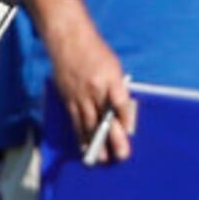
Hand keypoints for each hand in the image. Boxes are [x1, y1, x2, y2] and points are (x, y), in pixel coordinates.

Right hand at [43, 10, 134, 161]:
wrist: (69, 40)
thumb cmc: (96, 52)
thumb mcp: (114, 66)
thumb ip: (118, 88)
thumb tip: (123, 111)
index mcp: (110, 78)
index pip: (120, 102)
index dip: (125, 118)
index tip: (129, 131)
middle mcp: (95, 89)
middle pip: (105, 118)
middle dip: (113, 138)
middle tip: (121, 154)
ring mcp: (80, 95)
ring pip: (89, 123)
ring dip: (96, 143)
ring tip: (103, 159)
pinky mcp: (68, 98)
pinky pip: (75, 121)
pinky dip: (80, 135)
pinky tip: (85, 147)